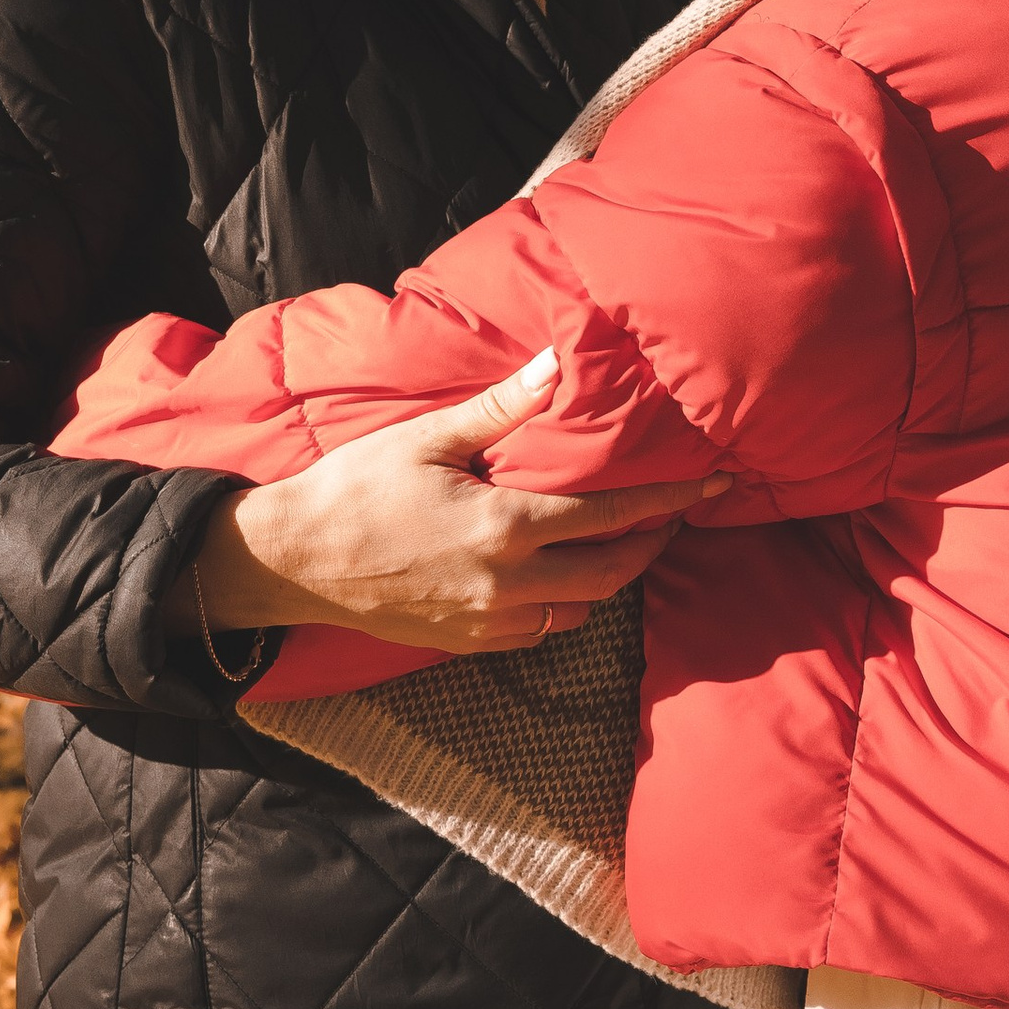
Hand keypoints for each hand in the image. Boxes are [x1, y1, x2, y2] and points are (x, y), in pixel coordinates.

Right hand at [186, 349, 726, 656]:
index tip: (713, 487)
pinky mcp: (469, 643)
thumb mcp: (429, 437)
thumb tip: (556, 365)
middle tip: (678, 514)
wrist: (295, 561)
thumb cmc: (357, 488)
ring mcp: (490, 622)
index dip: (671, 502)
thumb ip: (501, 409)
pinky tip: (562, 574)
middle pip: (613, 573)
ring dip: (612, 576)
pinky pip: (541, 629)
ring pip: (581, 607)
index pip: (612, 517)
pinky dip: (566, 602)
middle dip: (654, 543)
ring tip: (626, 540)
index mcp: (505, 528)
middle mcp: (509, 585)